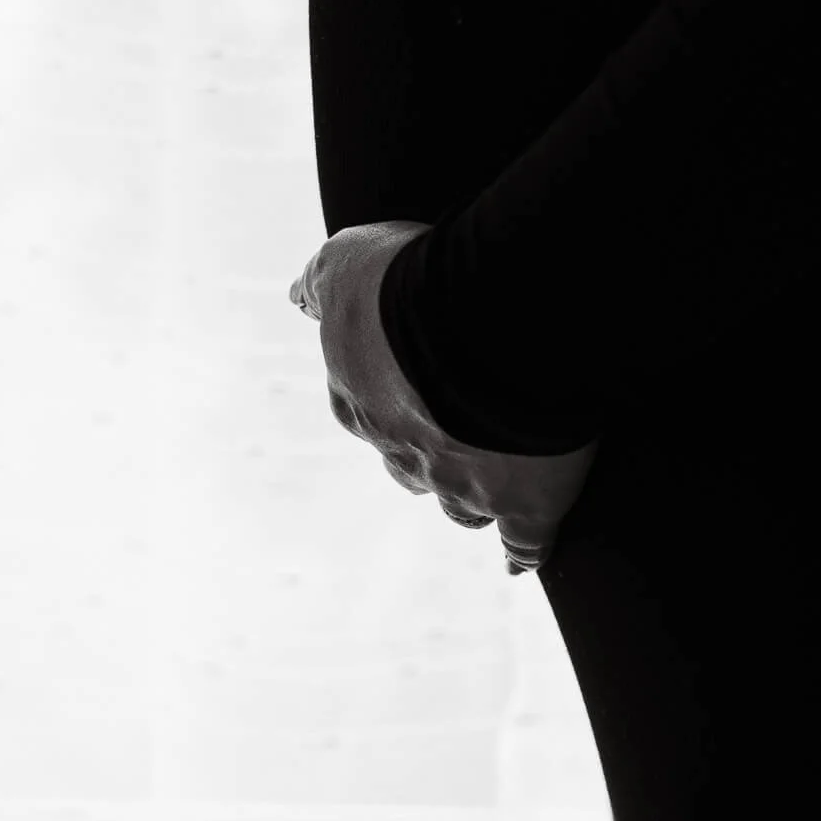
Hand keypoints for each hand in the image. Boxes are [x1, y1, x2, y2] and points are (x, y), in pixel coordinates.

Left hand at [289, 218, 597, 574]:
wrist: (477, 323)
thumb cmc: (408, 286)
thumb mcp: (347, 264)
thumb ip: (322, 282)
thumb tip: (297, 299)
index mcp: (362, 400)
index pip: (368, 415)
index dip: (391, 406)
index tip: (409, 394)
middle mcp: (403, 451)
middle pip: (410, 469)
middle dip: (430, 457)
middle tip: (459, 438)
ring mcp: (462, 485)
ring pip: (461, 507)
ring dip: (473, 498)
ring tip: (494, 491)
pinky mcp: (522, 504)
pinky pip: (523, 540)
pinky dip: (523, 549)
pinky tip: (521, 557)